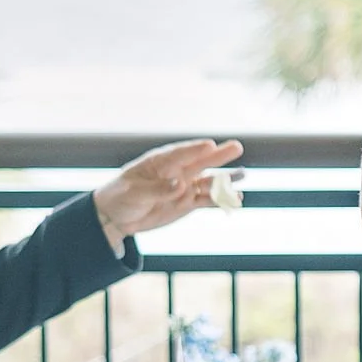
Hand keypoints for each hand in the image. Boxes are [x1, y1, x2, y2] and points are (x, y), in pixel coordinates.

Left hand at [93, 138, 245, 244]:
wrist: (118, 216)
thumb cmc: (121, 196)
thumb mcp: (134, 193)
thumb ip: (158, 189)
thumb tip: (181, 185)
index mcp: (160, 162)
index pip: (180, 154)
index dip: (194, 150)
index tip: (209, 145)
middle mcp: (176, 171)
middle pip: (200, 162)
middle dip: (218, 156)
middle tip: (237, 146)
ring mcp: (184, 186)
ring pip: (208, 182)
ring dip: (225, 179)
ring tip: (243, 174)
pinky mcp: (187, 202)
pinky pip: (207, 200)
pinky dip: (221, 200)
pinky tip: (236, 199)